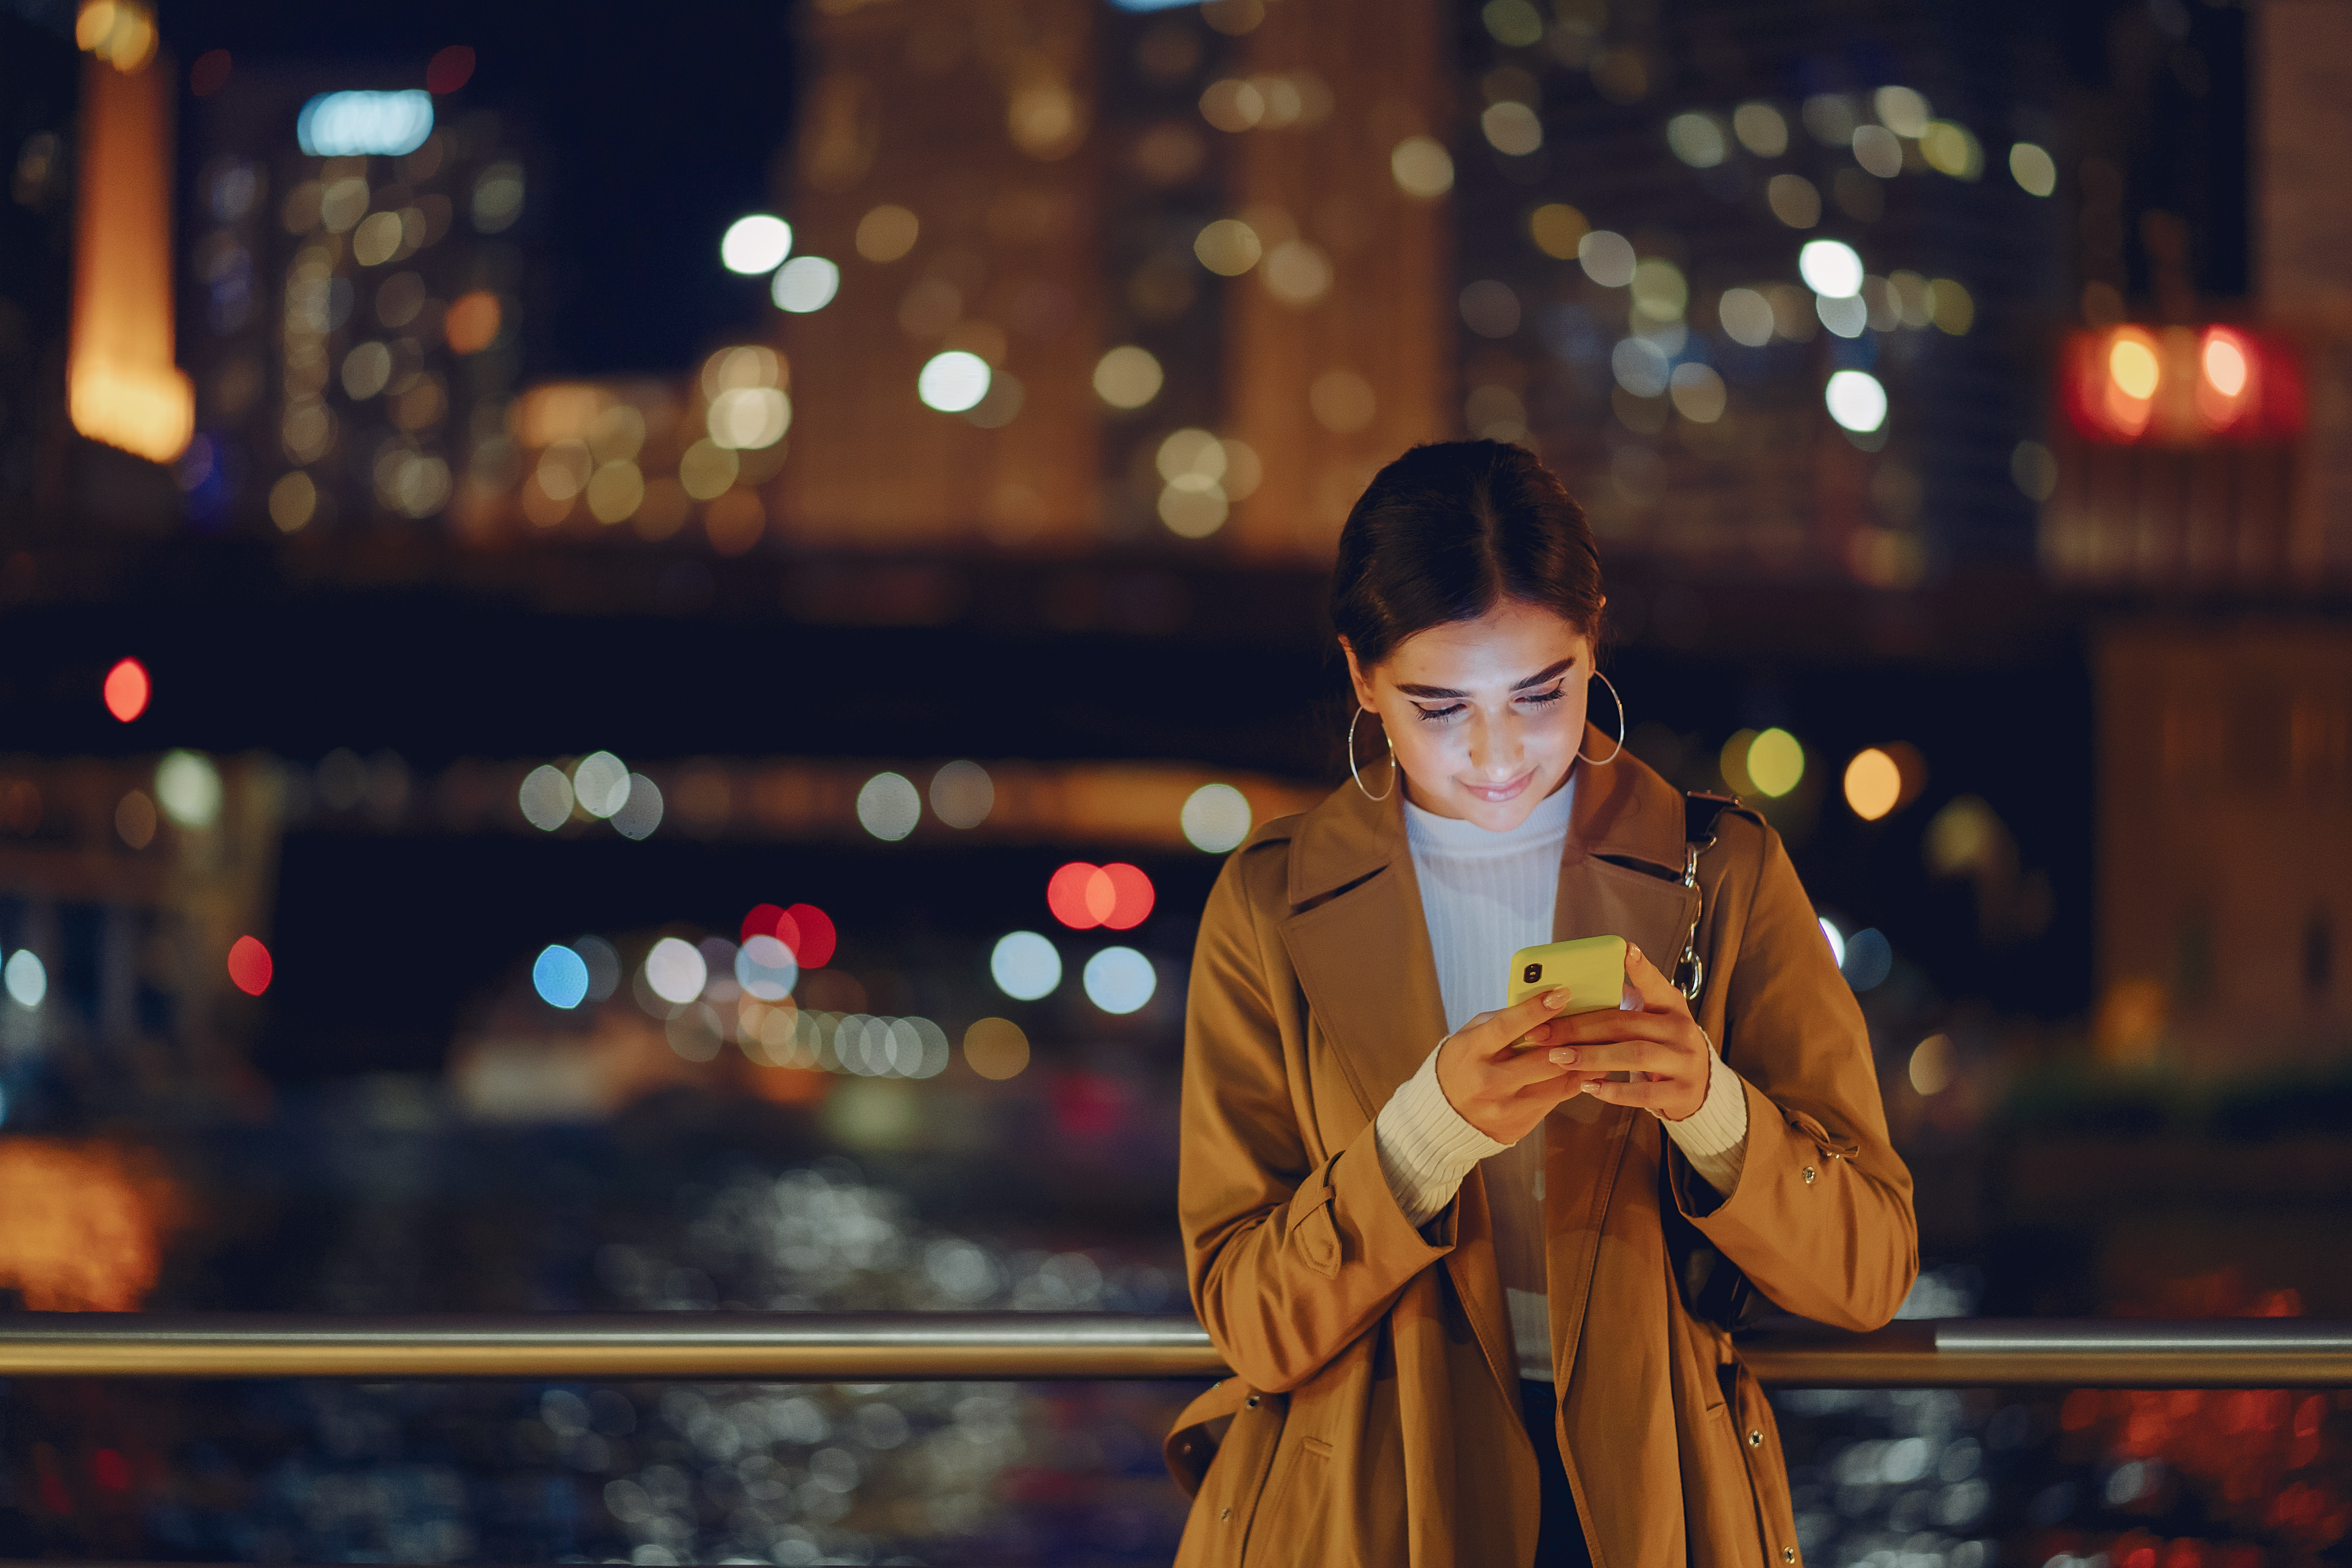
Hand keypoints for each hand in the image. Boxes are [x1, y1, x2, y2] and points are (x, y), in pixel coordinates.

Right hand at [1434, 987, 1607, 1145]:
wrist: (1443, 1115)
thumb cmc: (1462, 1063)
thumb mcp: (1471, 1036)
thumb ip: (1503, 1022)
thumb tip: (1545, 1004)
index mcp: (1471, 1052)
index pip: (1506, 1027)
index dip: (1535, 1010)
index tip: (1562, 993)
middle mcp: (1488, 1082)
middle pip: (1541, 1059)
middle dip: (1574, 1038)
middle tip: (1602, 1020)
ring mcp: (1504, 1108)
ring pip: (1558, 1083)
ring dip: (1586, 1063)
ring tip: (1606, 1044)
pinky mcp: (1519, 1125)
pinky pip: (1556, 1100)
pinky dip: (1576, 1082)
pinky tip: (1591, 1069)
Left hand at [1542, 943, 1711, 1121]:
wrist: (1699, 1088)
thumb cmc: (1660, 1047)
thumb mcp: (1651, 1022)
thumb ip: (1623, 1008)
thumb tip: (1566, 997)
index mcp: (1671, 1006)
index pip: (1655, 984)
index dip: (1641, 968)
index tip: (1625, 949)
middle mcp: (1681, 1030)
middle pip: (1626, 1023)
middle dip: (1581, 1027)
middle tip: (1544, 1032)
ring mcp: (1684, 1062)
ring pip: (1635, 1055)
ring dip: (1593, 1056)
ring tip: (1559, 1058)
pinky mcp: (1682, 1092)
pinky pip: (1644, 1093)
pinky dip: (1613, 1090)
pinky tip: (1588, 1087)